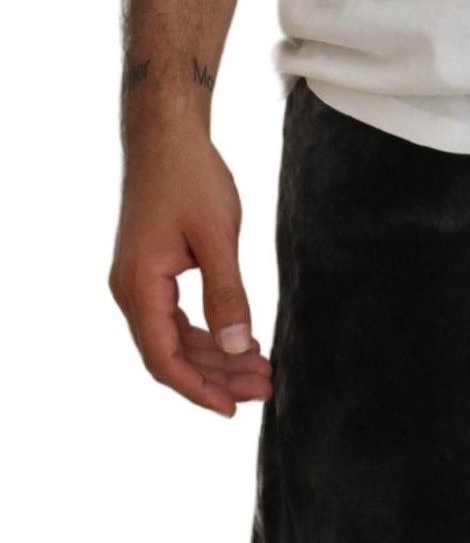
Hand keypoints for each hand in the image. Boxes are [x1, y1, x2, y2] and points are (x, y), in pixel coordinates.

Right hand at [109, 125, 272, 416]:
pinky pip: (176, 322)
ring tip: (261, 370)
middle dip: (217, 379)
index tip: (234, 409)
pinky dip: (208, 338)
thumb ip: (228, 295)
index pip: (165, 359)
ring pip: (176, 342)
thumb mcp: (217, 237)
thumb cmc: (189, 176)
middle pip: (171, 357)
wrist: (165, 134)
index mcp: (140, 286)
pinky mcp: (150, 275)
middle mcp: (130, 290)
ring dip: (216, 361)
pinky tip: (241, 344)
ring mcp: (138, 284)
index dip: (200, 390)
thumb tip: (237, 347)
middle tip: (265, 387)